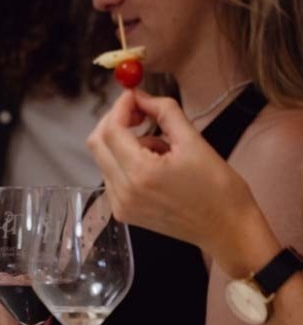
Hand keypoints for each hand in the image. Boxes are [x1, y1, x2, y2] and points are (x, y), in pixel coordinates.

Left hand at [87, 89, 256, 258]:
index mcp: (141, 173)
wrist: (226, 229)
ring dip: (124, 143)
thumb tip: (141, 96)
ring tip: (160, 146)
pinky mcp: (124, 213)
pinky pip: (112, 176)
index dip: (120, 107)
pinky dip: (126, 162)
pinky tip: (154, 165)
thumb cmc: (217, 187)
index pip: (111, 129)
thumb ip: (164, 111)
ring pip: (104, 158)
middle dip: (115, 121)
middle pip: (97, 143)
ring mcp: (121, 205)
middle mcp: (123, 192)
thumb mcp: (194, 140)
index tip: (135, 95)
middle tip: (141, 113)